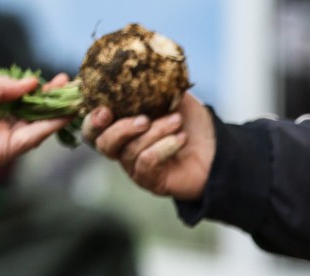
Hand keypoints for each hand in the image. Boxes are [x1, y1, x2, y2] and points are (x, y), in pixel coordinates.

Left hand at [0, 72, 69, 172]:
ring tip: (74, 96)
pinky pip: (38, 133)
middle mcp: (0, 119)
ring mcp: (9, 134)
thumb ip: (3, 86)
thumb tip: (32, 84)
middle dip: (51, 96)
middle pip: (32, 107)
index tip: (49, 79)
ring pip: (39, 120)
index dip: (33, 87)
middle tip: (68, 84)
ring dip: (58, 109)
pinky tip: (68, 114)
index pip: (15, 94)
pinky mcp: (16, 147)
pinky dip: (54, 124)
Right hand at [87, 92, 213, 201]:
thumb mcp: (171, 95)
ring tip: (176, 121)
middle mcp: (121, 147)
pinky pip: (146, 162)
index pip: (91, 125)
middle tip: (142, 119)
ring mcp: (134, 166)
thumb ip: (151, 83)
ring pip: (129, 150)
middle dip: (118, 129)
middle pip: (100, 142)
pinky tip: (180, 139)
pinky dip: (163, 148)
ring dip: (155, 133)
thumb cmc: (191, 122)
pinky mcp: (150, 180)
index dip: (91, 117)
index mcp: (118, 124)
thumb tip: (139, 62)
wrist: (218, 149)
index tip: (104, 108)